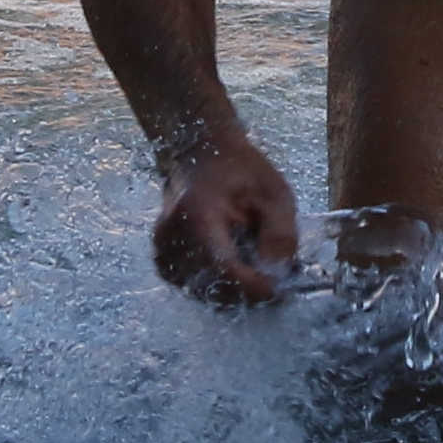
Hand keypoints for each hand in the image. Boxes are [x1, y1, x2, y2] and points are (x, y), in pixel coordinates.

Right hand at [151, 139, 299, 306]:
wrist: (200, 151)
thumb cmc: (239, 169)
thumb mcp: (274, 193)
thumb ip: (281, 235)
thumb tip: (278, 277)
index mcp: (197, 216)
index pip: (224, 270)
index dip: (254, 287)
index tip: (280, 289)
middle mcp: (171, 237)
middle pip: (213, 286)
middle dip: (247, 289)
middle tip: (274, 278)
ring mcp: (162, 249)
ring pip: (203, 291)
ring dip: (232, 288)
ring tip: (252, 265)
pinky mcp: (162, 258)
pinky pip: (192, 286)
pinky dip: (215, 283)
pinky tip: (230, 264)